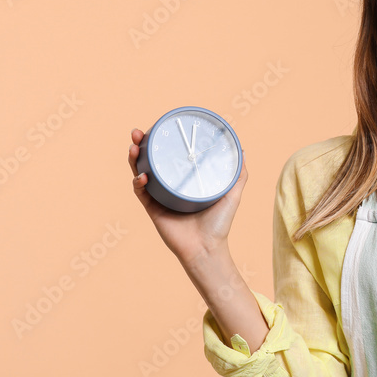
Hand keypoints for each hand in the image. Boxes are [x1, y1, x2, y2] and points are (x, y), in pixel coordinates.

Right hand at [128, 127, 247, 266]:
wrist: (207, 249)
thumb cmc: (220, 224)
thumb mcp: (232, 194)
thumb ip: (238, 174)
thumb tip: (241, 149)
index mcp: (185, 181)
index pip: (170, 156)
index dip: (162, 141)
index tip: (161, 127)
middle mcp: (170, 187)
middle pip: (150, 161)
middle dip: (141, 145)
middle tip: (138, 132)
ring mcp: (160, 197)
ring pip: (140, 173)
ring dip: (134, 159)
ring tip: (134, 146)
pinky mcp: (153, 210)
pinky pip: (141, 193)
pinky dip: (138, 183)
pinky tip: (142, 176)